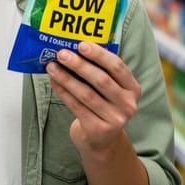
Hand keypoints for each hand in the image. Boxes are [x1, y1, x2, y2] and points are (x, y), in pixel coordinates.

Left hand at [46, 41, 140, 156]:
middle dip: (79, 65)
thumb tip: (73, 50)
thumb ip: (98, 71)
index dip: (99, 55)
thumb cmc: (102, 105)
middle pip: (101, 80)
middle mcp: (128, 104)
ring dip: (67, 78)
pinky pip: (77, 107)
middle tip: (62, 54)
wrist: (102, 140)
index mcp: (133, 89)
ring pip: (87, 94)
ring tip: (52, 67)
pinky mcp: (99, 130)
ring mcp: (115, 119)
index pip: (118, 67)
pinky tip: (54, 82)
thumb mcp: (109, 90)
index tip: (81, 45)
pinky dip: (63, 92)